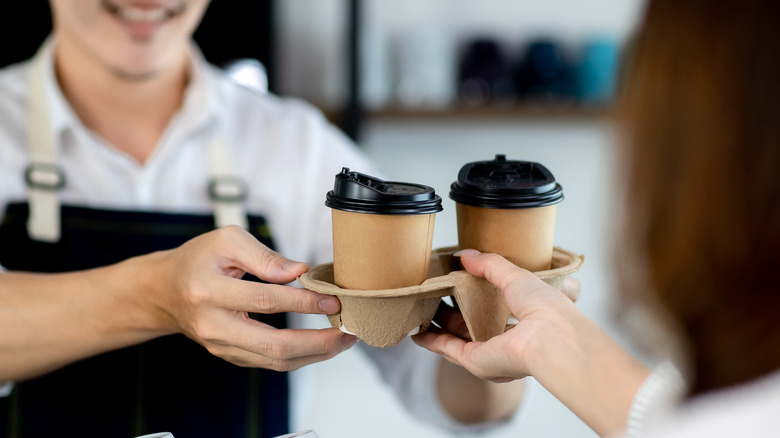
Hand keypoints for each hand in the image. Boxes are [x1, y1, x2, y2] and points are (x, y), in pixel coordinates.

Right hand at [147, 225, 356, 370]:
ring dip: (315, 354)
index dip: (303, 301)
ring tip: (343, 340)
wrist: (165, 290)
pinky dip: (299, 356)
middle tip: (346, 331)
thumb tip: (300, 272)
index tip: (331, 299)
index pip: (265, 300)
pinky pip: (269, 363)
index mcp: (209, 291)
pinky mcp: (230, 355)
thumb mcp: (227, 240)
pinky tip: (320, 345)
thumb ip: (265, 256)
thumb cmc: (198, 260)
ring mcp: (221, 346)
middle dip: (318, 342)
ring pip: (274, 361)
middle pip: (273, 345)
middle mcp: (213, 325)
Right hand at [414, 249, 649, 436]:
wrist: (551, 338)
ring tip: (422, 312)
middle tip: (434, 296)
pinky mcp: (476, 361)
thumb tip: (466, 255)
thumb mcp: (516, 276)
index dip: (476, 299)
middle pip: (472, 327)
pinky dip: (432, 341)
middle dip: (453, 314)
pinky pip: (449, 350)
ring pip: (457, 340)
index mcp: (523, 322)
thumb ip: (490, 265)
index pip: (494, 312)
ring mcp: (491, 354)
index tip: (458, 284)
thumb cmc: (547, 308)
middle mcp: (506, 342)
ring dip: (439, 327)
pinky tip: (419, 333)